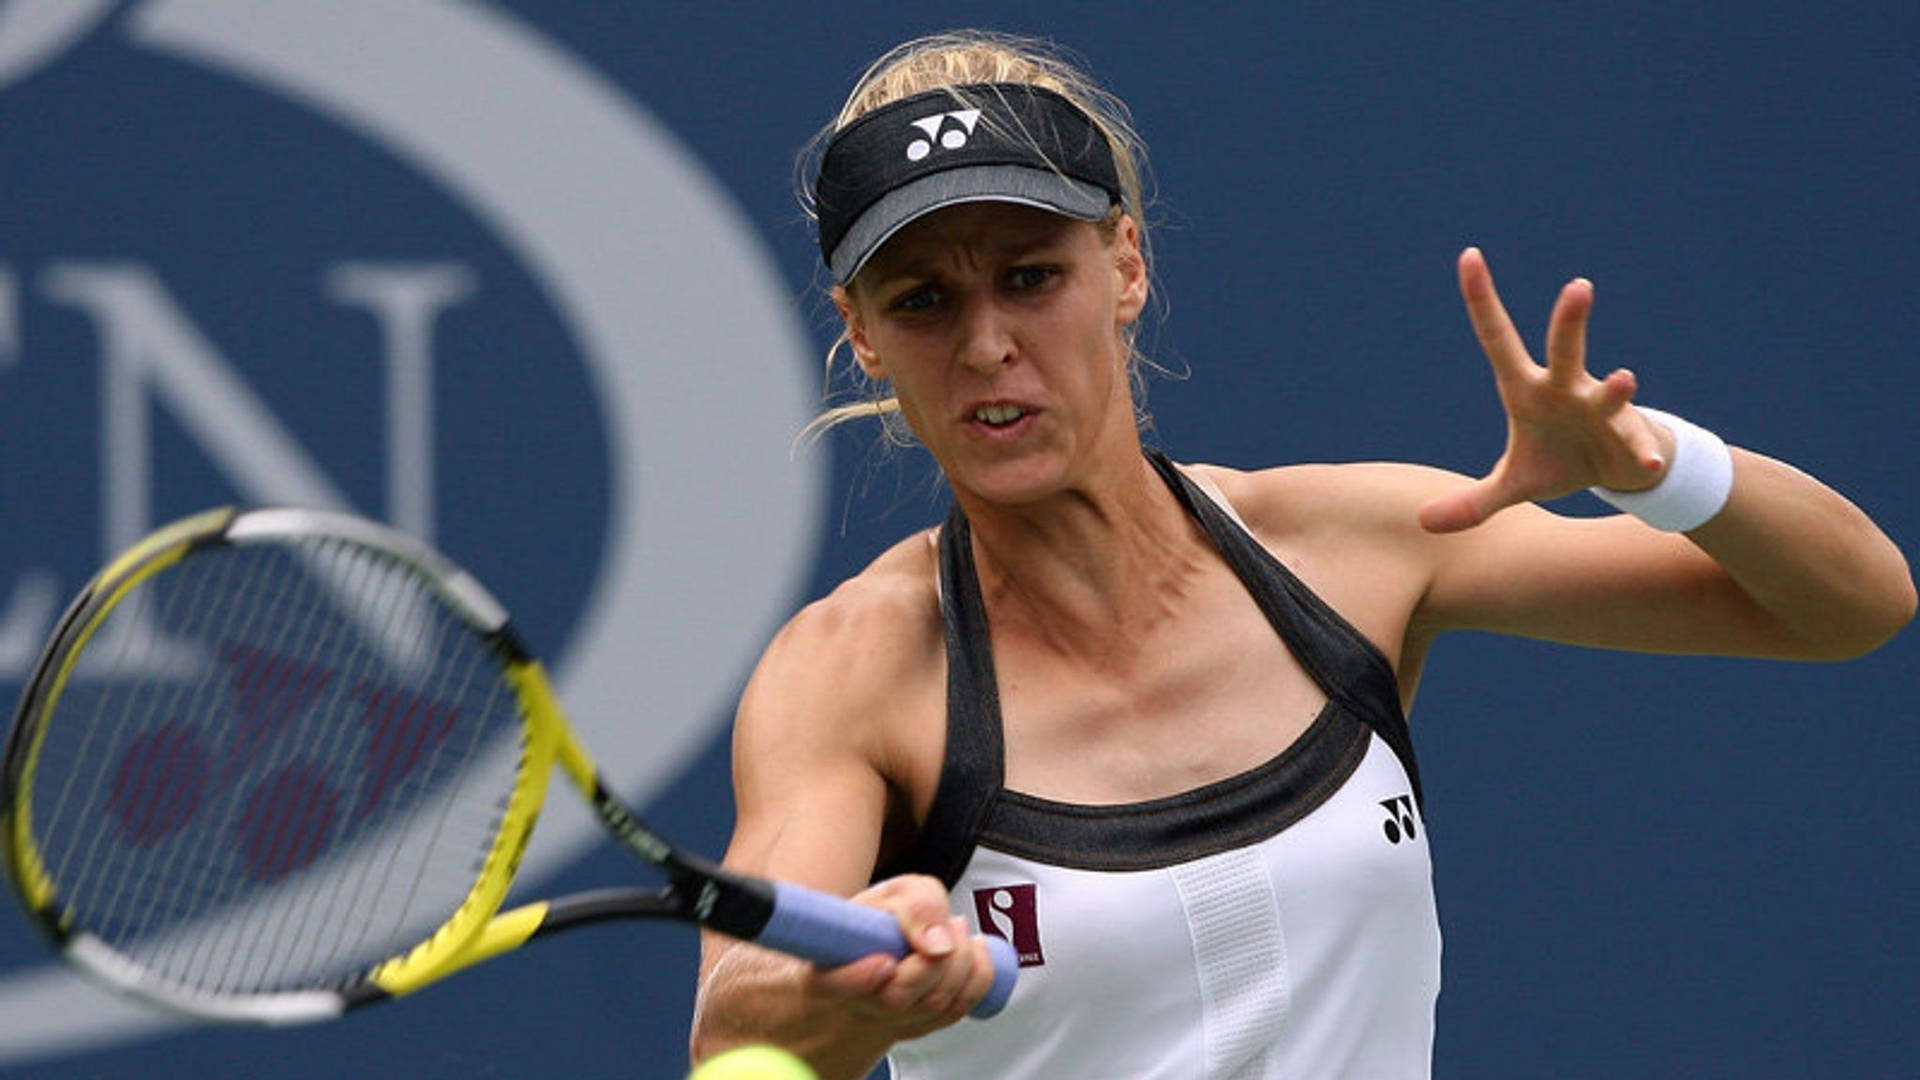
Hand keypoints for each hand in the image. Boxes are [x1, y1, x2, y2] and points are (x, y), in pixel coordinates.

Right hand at [805, 875, 998, 1040]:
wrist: (878, 953)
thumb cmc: (877, 923)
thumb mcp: (891, 894)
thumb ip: (915, 904)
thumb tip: (939, 940)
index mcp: (829, 973)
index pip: (835, 985)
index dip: (859, 978)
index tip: (883, 962)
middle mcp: (856, 1006)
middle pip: (897, 998)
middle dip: (935, 958)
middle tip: (947, 924)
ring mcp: (889, 1023)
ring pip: (933, 1005)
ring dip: (960, 961)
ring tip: (956, 929)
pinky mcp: (921, 1027)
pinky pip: (957, 1010)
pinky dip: (976, 976)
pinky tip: (973, 951)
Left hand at [1418, 247, 1674, 533]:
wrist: (1617, 472)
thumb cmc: (1559, 461)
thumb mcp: (1512, 486)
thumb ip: (1472, 503)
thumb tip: (1422, 523)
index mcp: (1527, 389)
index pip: (1498, 338)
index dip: (1482, 300)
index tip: (1468, 255)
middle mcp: (1565, 389)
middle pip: (1565, 350)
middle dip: (1571, 322)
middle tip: (1579, 287)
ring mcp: (1600, 411)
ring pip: (1608, 391)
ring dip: (1617, 389)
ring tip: (1626, 378)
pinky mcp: (1629, 439)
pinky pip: (1635, 445)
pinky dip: (1640, 454)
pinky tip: (1645, 466)